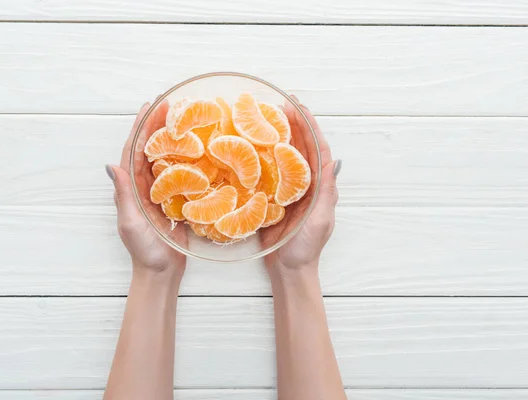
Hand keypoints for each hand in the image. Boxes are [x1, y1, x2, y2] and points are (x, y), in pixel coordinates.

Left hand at [106, 101, 186, 279]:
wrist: (161, 273)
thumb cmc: (144, 251)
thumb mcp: (130, 222)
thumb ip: (124, 194)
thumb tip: (111, 165)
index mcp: (131, 189)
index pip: (133, 151)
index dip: (141, 127)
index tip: (149, 106)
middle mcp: (144, 187)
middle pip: (150, 149)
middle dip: (158, 126)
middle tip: (171, 105)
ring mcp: (160, 193)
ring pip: (165, 159)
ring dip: (172, 139)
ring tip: (185, 119)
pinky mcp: (175, 201)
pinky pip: (181, 175)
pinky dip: (187, 159)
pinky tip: (198, 149)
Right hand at [262, 96, 340, 273]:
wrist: (288, 270)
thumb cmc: (306, 248)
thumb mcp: (320, 220)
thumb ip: (326, 193)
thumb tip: (333, 162)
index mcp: (320, 186)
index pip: (318, 150)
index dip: (310, 127)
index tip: (299, 107)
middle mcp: (305, 184)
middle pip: (300, 148)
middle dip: (293, 125)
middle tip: (279, 104)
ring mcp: (288, 190)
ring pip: (284, 157)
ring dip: (278, 136)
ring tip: (266, 117)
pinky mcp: (272, 197)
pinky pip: (267, 172)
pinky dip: (261, 157)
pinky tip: (250, 146)